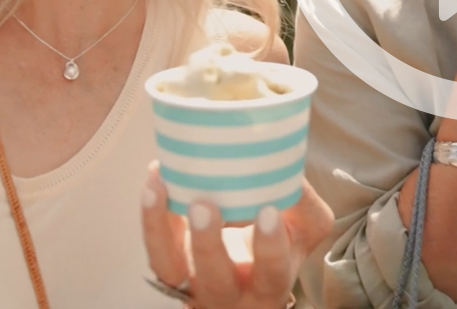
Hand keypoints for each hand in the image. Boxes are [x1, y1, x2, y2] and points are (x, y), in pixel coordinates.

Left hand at [142, 163, 333, 308]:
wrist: (253, 270)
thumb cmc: (282, 243)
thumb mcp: (305, 229)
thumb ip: (302, 201)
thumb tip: (285, 161)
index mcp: (271, 285)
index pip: (272, 273)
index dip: (268, 247)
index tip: (268, 211)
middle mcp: (231, 295)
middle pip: (215, 281)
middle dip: (208, 244)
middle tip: (204, 205)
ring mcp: (194, 285)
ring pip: (171, 268)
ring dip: (161, 229)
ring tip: (159, 188)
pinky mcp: (170, 269)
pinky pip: (156, 248)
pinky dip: (151, 215)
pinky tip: (155, 181)